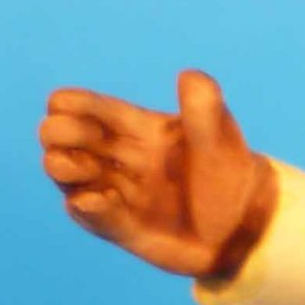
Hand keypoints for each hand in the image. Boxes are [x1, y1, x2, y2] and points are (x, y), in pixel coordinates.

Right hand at [38, 70, 274, 277]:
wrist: (246, 227)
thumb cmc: (232, 175)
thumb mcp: (221, 138)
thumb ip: (204, 108)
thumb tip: (189, 76)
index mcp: (134, 127)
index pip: (83, 106)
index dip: (72, 105)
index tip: (85, 116)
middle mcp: (117, 157)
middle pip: (59, 136)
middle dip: (58, 135)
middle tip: (89, 147)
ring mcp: (115, 191)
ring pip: (64, 174)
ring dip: (64, 169)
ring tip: (84, 170)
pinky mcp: (119, 226)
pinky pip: (88, 215)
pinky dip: (86, 207)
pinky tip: (95, 202)